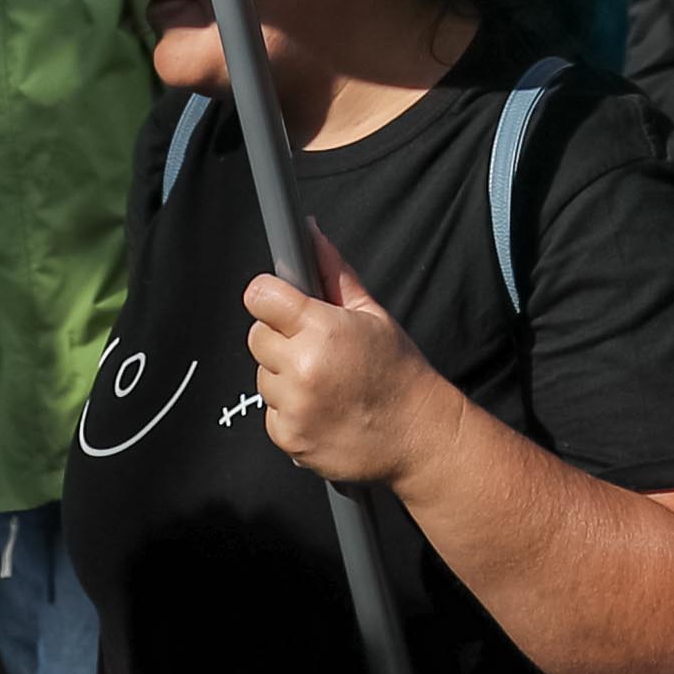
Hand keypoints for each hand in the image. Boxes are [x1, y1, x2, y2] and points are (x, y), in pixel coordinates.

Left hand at [243, 237, 462, 488]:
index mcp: (323, 329)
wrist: (417, 437)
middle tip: (314, 348)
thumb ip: (335, 274)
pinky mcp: (288, 438)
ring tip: (323, 382)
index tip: (281, 303)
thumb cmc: (399, 374)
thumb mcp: (373, 315)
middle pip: (257, 336)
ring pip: (262, 376)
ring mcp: (293, 406)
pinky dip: (289, 410)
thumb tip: (311, 235)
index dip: (270, 297)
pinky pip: (270, 412)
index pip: (261, 297)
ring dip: (283, 376)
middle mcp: (302, 368)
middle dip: (280, 338)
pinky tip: (321, 407)